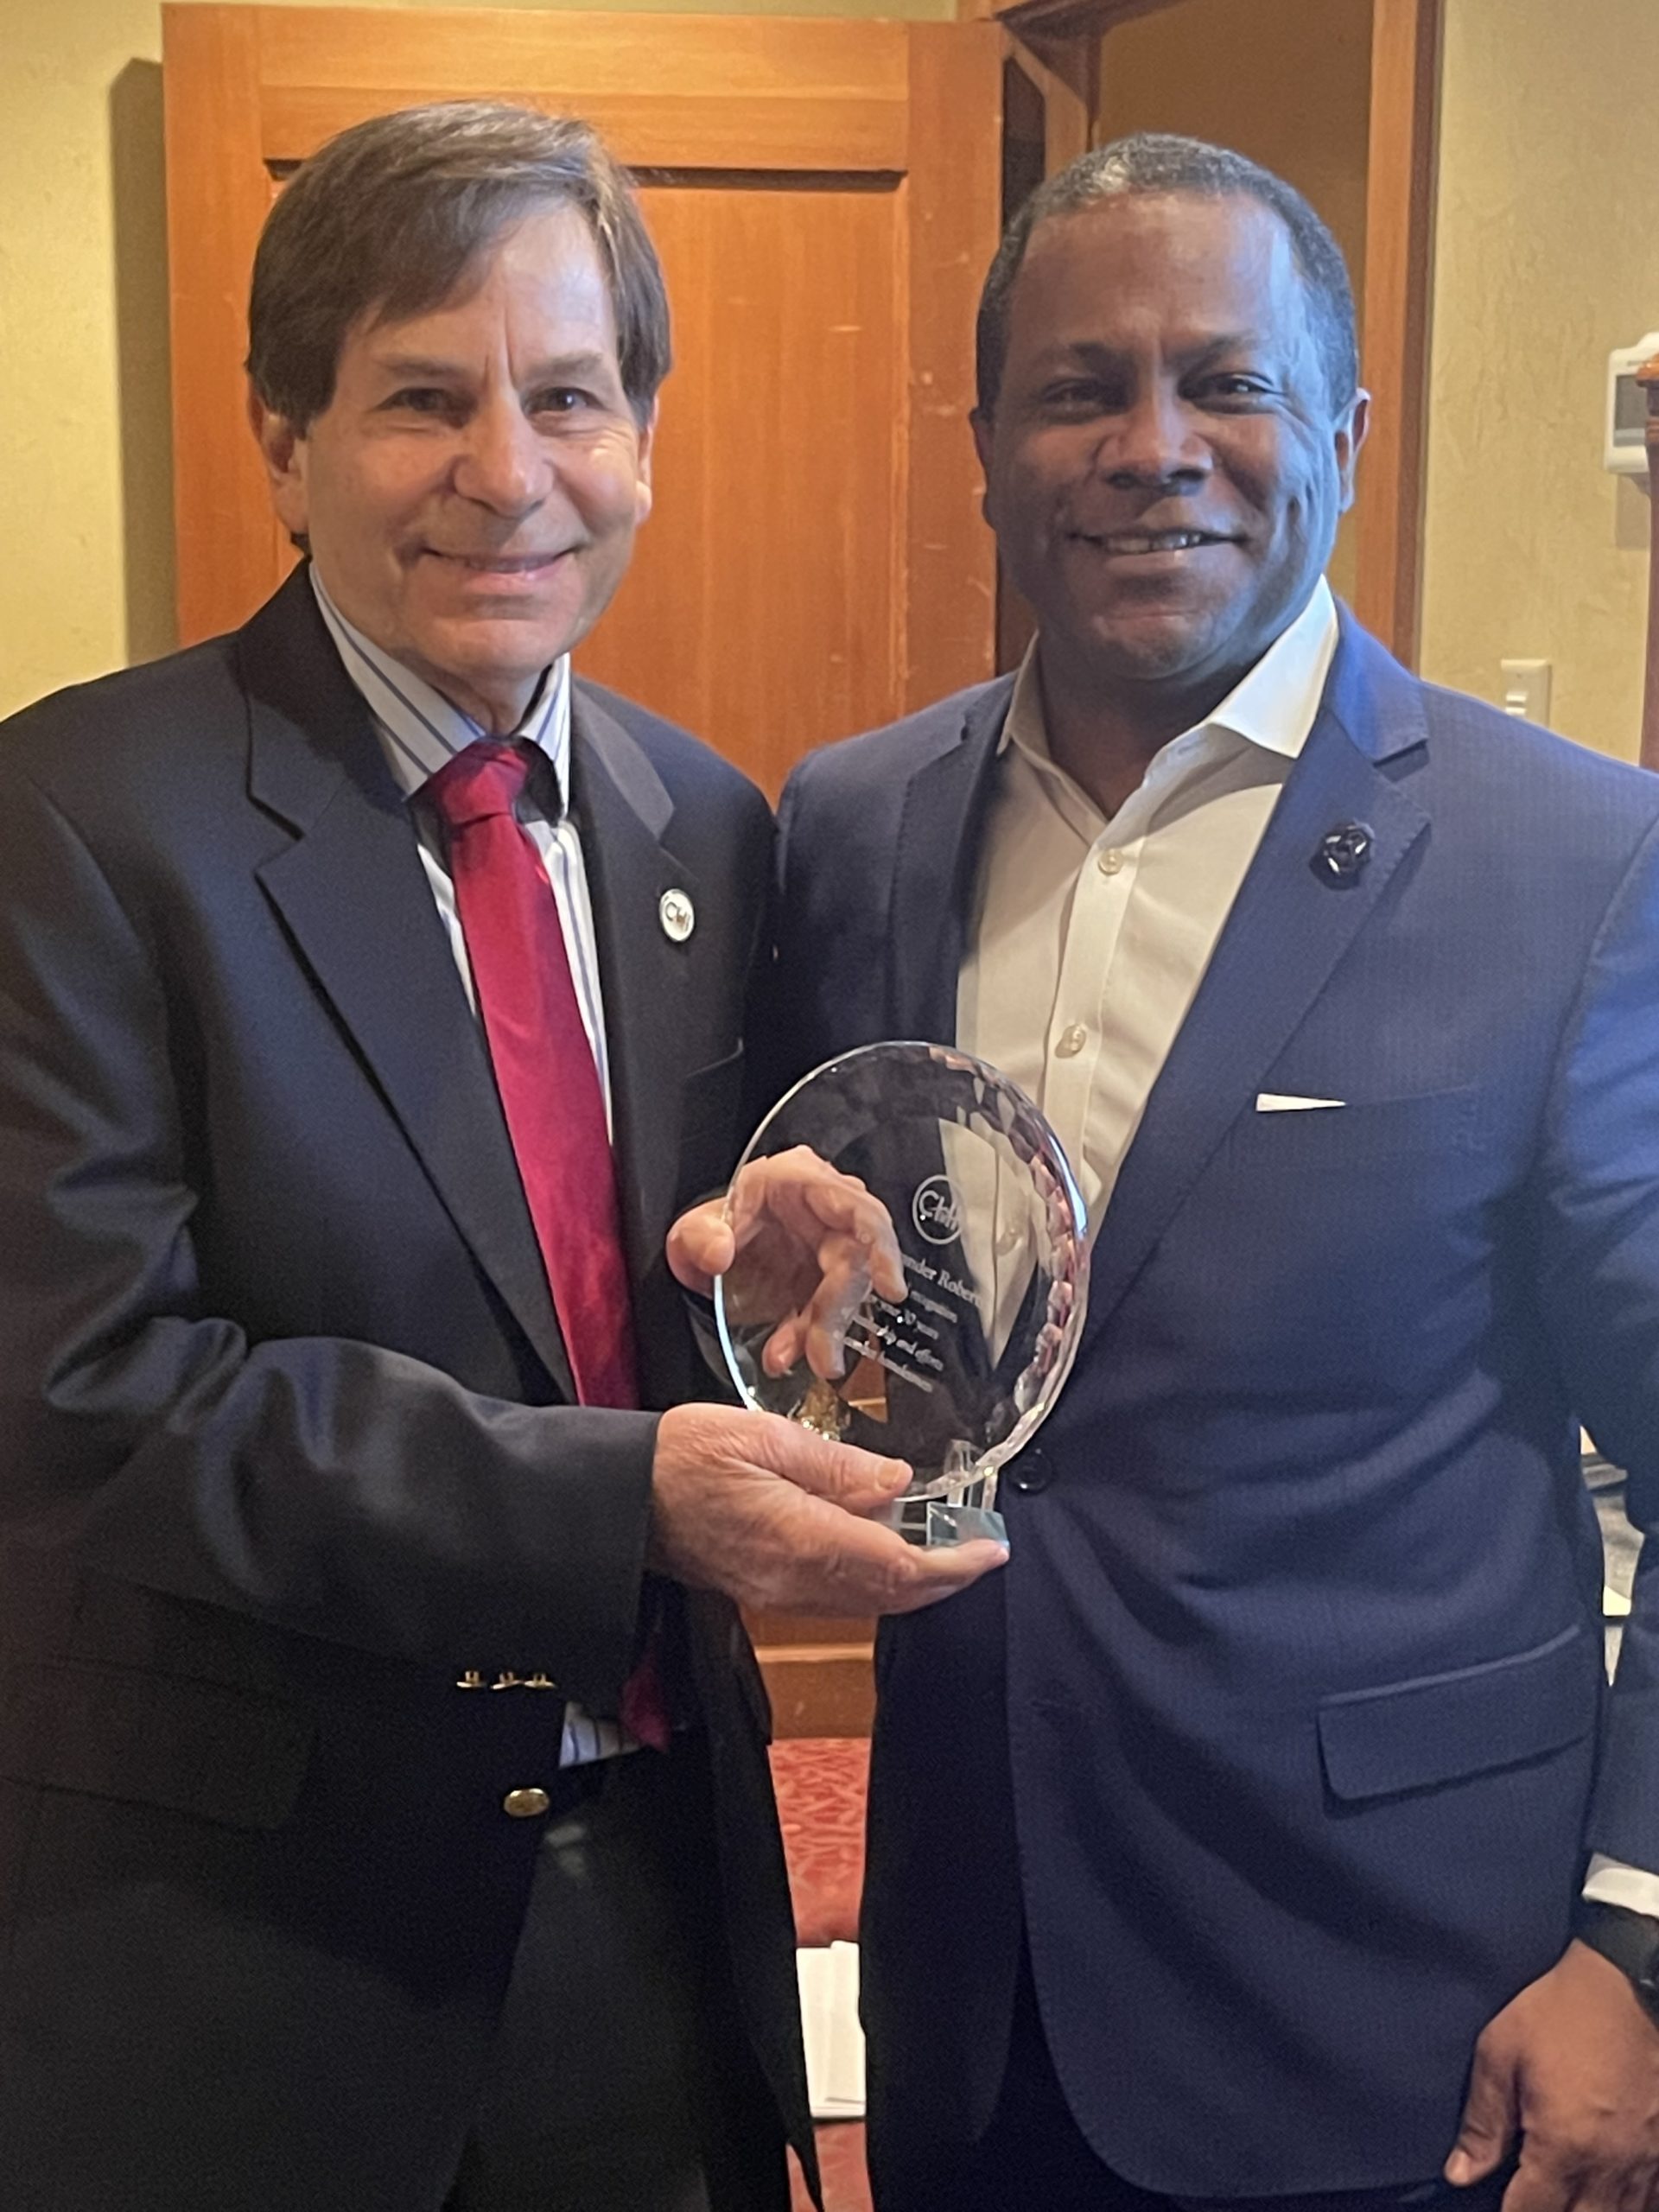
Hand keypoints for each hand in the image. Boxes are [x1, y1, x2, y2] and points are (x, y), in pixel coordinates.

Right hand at [647, 1401, 1007, 1613]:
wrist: (617, 1499)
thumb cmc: (683, 1455)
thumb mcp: (763, 1435)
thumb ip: (836, 1464)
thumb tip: (898, 1482)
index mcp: (802, 1539)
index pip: (898, 1565)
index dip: (953, 1563)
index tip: (991, 1548)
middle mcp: (796, 1580)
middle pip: (889, 1594)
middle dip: (944, 1578)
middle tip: (983, 1549)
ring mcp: (778, 1592)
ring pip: (866, 1601)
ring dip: (913, 1582)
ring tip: (948, 1547)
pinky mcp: (764, 1590)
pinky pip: (836, 1597)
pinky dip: (875, 1581)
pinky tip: (886, 1549)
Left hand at [667, 1146, 906, 1381]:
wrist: (711, 1254)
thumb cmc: (716, 1228)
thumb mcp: (694, 1228)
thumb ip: (700, 1236)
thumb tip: (718, 1253)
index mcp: (801, 1181)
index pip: (859, 1209)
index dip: (881, 1247)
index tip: (890, 1287)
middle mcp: (827, 1213)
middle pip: (854, 1263)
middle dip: (836, 1313)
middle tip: (823, 1355)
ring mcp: (829, 1250)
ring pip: (843, 1295)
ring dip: (820, 1332)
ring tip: (784, 1357)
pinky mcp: (826, 1285)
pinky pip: (826, 1315)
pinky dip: (806, 1338)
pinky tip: (784, 1353)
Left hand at [1444, 1940, 1658, 2211]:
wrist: (1629, 1984)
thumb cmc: (1560, 2012)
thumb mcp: (1501, 2053)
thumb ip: (1482, 2121)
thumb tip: (1459, 2174)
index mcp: (1563, 2148)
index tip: (1497, 2203)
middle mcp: (1610, 2169)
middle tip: (1527, 2194)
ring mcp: (1646, 2165)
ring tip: (1562, 2194)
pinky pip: (1648, 2202)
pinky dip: (1625, 2204)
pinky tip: (1603, 2192)